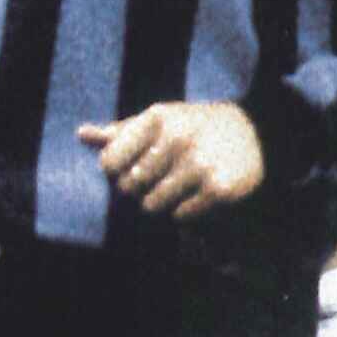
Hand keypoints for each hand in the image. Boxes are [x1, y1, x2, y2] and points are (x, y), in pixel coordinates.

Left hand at [81, 100, 265, 216]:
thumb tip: (81, 134)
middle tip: (159, 178)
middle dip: (139, 189)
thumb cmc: (195, 127)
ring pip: (151, 206)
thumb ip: (120, 131)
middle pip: (129, 188)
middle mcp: (178, 138)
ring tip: (178, 187)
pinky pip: (180, 217)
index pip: (109, 162)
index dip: (117, 171)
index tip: (133, 167)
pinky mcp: (218, 189)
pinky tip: (197, 195)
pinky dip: (184, 212)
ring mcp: (199, 165)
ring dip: (161, 203)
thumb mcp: (160, 120)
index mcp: (158, 118)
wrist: (255, 132)